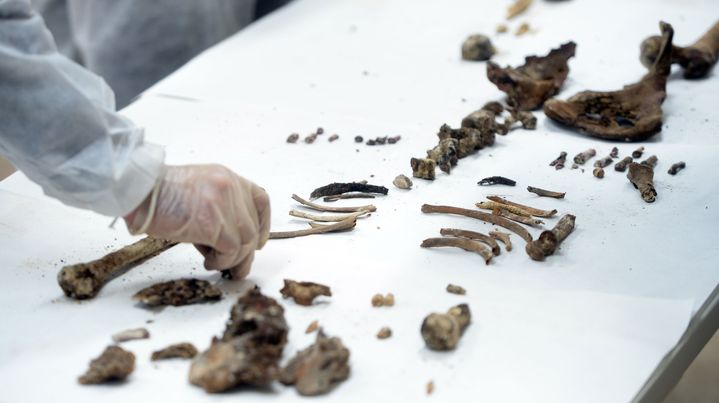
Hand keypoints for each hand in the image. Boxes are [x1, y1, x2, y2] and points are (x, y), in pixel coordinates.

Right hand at [124, 164, 270, 278]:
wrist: (136, 191)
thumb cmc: (158, 196)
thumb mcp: (197, 195)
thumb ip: (218, 213)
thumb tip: (229, 246)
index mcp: (227, 177)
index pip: (259, 199)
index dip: (264, 224)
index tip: (259, 242)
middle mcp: (229, 187)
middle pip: (253, 226)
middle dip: (247, 251)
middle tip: (237, 267)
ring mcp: (221, 203)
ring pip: (244, 241)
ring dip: (234, 260)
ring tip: (218, 265)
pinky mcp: (210, 222)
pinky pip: (229, 249)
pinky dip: (222, 261)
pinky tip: (209, 263)